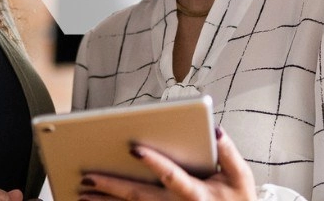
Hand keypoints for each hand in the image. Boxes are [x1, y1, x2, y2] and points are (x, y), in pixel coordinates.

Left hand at [79, 128, 255, 200]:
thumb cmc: (238, 200)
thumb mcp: (241, 178)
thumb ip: (228, 154)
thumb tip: (216, 130)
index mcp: (196, 193)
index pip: (170, 175)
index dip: (153, 162)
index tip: (133, 148)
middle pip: (140, 196)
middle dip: (112, 186)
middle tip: (88, 176)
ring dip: (106, 200)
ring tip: (82, 191)